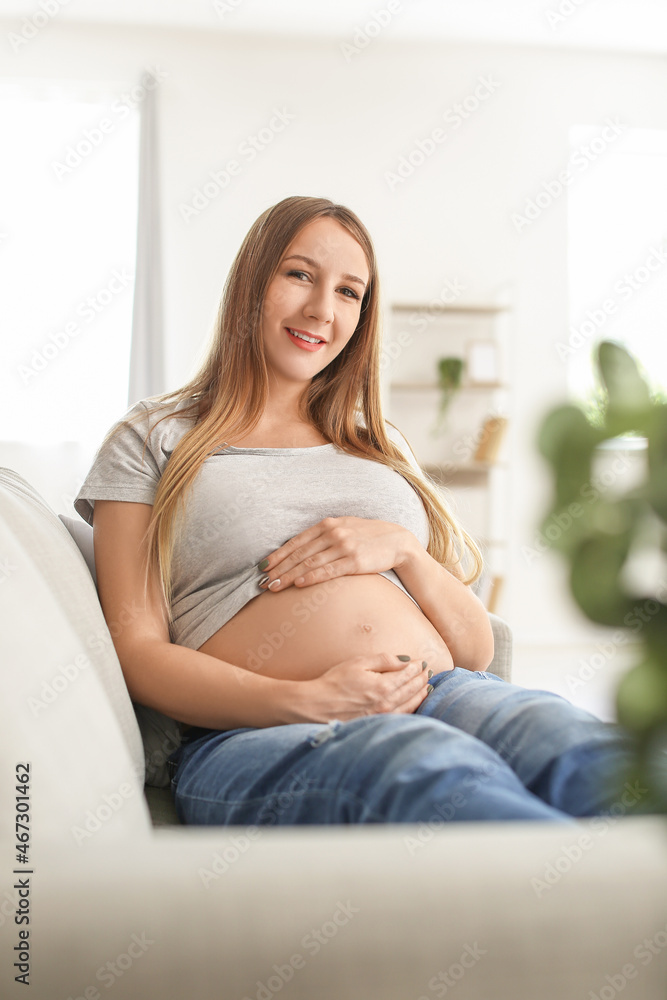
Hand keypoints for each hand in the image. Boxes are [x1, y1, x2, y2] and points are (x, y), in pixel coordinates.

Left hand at [257, 516, 417, 591]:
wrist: (397, 541)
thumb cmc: (368, 537)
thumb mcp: (345, 528)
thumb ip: (324, 536)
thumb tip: (301, 548)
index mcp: (328, 524)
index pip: (296, 541)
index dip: (278, 555)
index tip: (263, 567)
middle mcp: (333, 533)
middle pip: (299, 554)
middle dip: (279, 568)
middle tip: (263, 582)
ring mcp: (344, 547)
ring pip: (309, 563)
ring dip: (289, 576)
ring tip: (274, 587)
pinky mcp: (354, 562)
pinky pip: (328, 571)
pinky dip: (311, 577)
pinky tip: (298, 584)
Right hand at [303, 653, 430, 721]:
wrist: (317, 706)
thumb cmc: (335, 682)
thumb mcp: (358, 663)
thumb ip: (383, 660)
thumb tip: (405, 660)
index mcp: (384, 686)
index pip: (408, 674)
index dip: (416, 667)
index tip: (422, 662)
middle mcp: (387, 703)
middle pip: (412, 689)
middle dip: (422, 678)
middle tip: (428, 672)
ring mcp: (383, 716)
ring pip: (410, 703)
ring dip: (421, 693)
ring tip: (427, 686)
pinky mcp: (378, 723)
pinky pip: (402, 715)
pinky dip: (413, 707)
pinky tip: (415, 703)